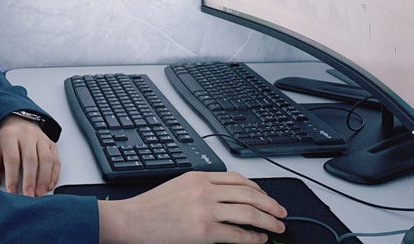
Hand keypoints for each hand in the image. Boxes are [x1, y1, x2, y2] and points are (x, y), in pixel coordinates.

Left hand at [0, 114, 60, 196]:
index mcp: (9, 135)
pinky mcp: (51, 144)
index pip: (12, 158)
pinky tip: (49, 185)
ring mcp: (41, 138)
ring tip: (40, 193)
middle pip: (31, 159)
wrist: (18, 125)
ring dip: (44, 178)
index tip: (12, 192)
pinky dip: (54, 175)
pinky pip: (55, 160)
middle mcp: (27, 134)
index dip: (13, 177)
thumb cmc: (5, 143)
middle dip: (30, 180)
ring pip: (46, 159)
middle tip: (29, 196)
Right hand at [97, 172, 286, 243]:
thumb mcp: (178, 186)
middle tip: (282, 212)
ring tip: (278, 227)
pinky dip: (252, 237)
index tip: (266, 196)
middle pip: (248, 194)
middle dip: (270, 204)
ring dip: (267, 221)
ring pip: (248, 213)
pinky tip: (260, 239)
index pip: (237, 179)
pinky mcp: (203, 231)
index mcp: (199, 177)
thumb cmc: (150, 207)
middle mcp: (204, 190)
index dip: (258, 188)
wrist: (131, 220)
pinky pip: (236, 234)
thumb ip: (201, 188)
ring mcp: (205, 210)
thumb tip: (225, 197)